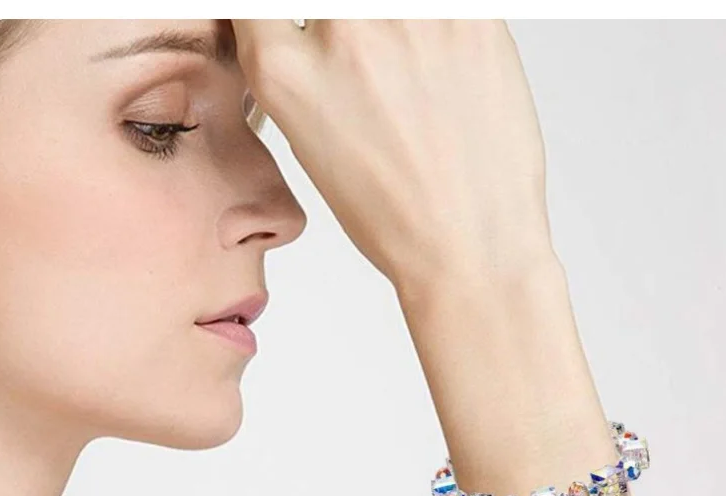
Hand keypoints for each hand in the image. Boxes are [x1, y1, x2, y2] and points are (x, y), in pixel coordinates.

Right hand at [232, 19, 554, 287]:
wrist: (468, 242)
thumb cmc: (393, 213)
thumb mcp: (309, 142)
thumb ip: (296, 65)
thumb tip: (306, 25)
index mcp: (284, 72)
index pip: (254, 0)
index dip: (279, 16)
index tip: (297, 29)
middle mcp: (342, 29)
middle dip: (338, 27)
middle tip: (364, 59)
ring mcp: (411, 14)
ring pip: (384, 5)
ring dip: (394, 31)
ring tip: (406, 65)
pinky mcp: (471, 13)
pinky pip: (438, 4)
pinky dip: (436, 29)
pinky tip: (439, 62)